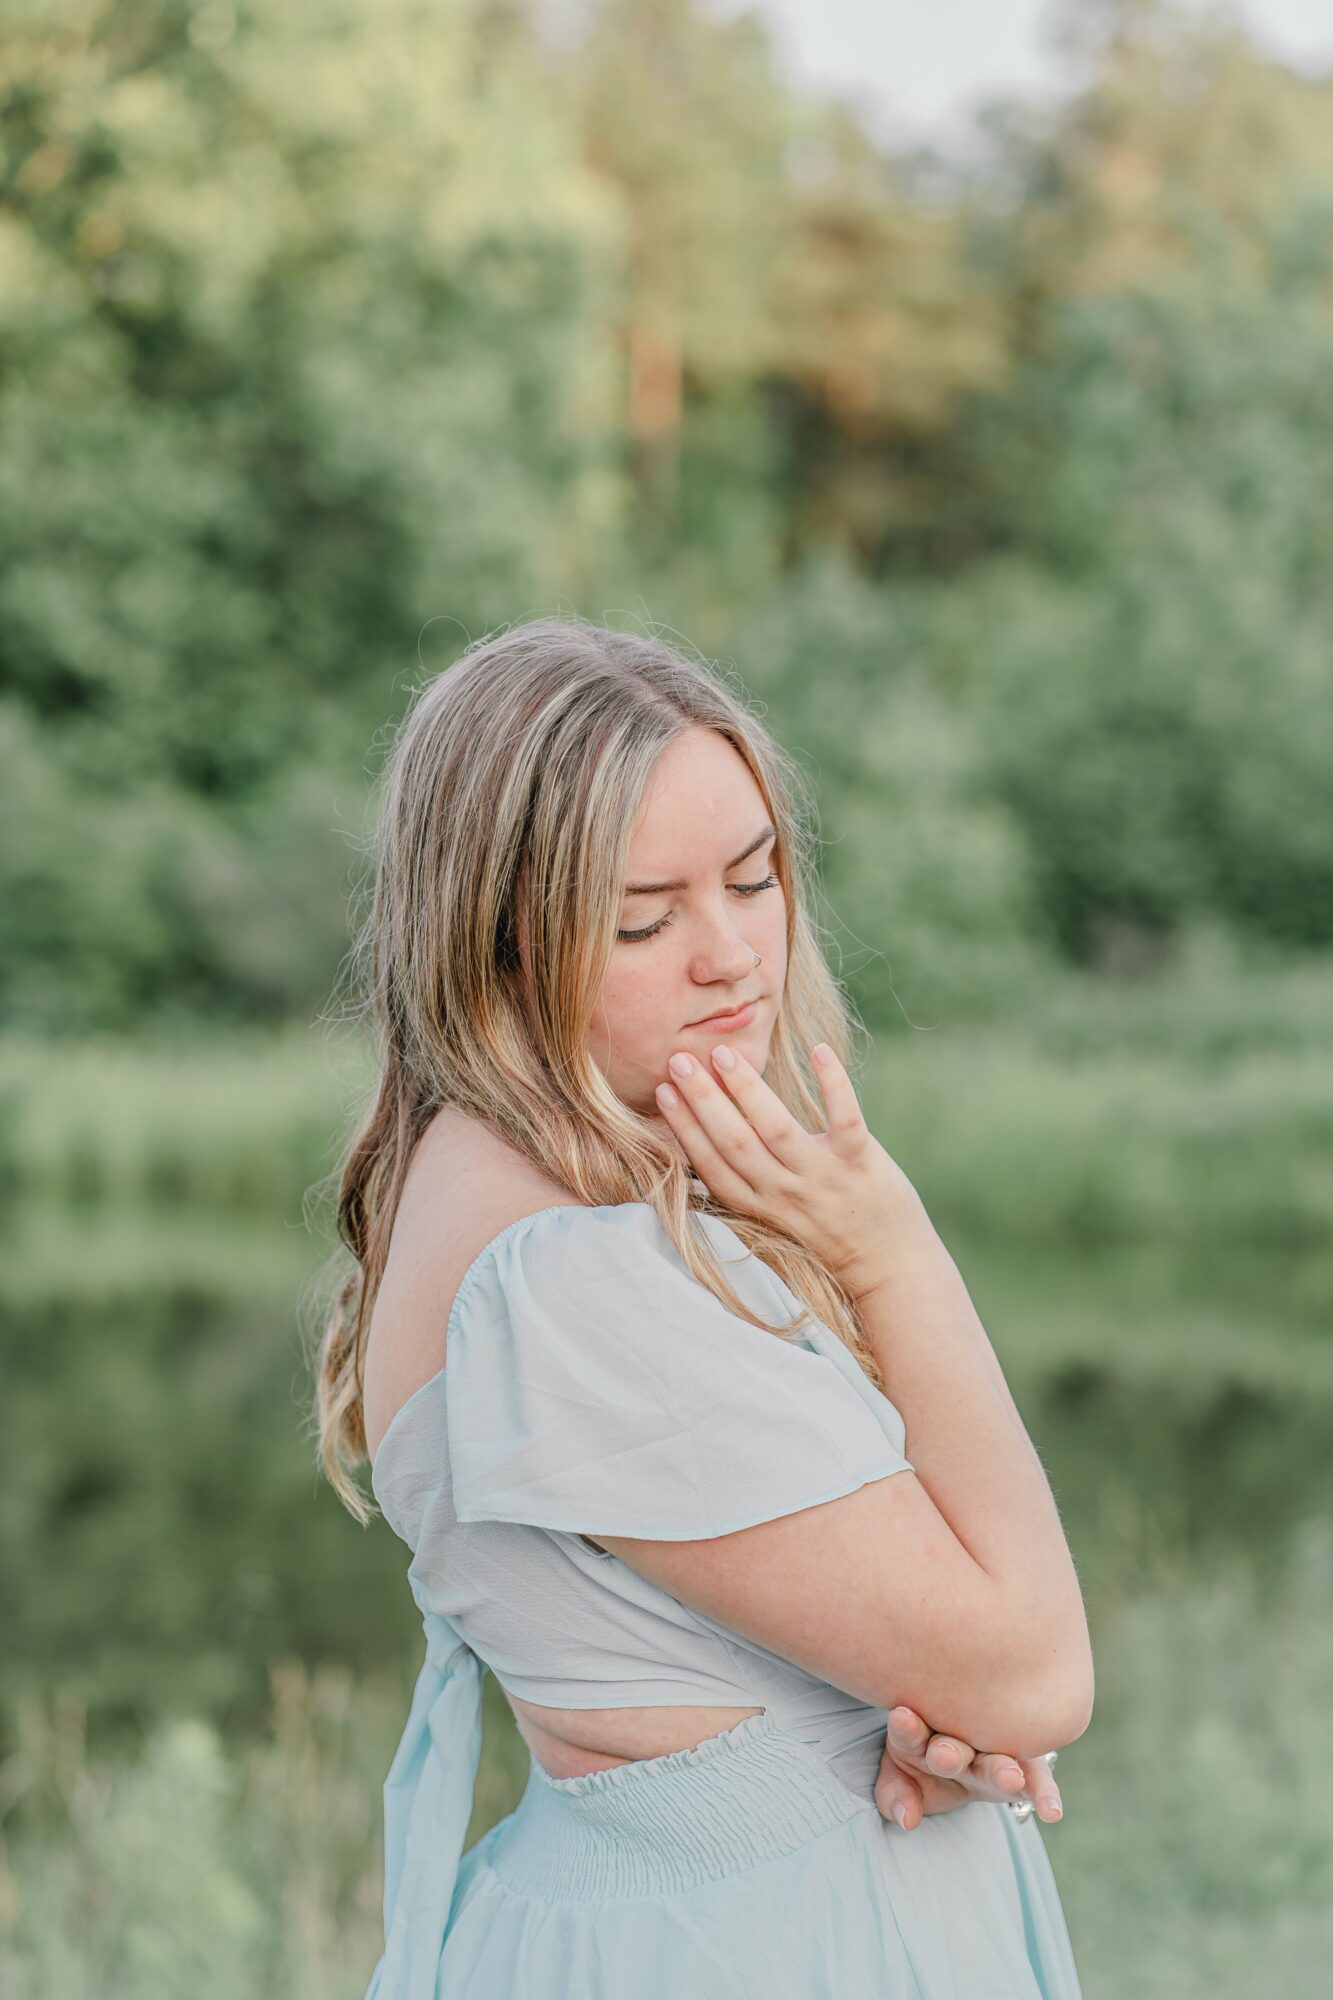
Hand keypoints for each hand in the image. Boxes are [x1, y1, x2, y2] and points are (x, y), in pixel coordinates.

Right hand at [655, 1038, 926, 1300]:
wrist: (890, 1269)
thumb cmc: (831, 1236)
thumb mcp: (779, 1216)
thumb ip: (752, 1181)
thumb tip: (713, 1140)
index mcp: (761, 1206)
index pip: (712, 1165)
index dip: (684, 1128)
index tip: (663, 1092)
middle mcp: (785, 1194)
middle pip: (734, 1142)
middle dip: (703, 1100)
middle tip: (679, 1060)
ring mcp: (823, 1179)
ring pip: (777, 1129)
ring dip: (747, 1089)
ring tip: (724, 1053)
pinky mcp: (861, 1164)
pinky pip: (844, 1119)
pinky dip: (833, 1083)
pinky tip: (819, 1050)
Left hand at [874, 1706, 1063, 1828]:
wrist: (958, 1755)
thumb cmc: (924, 1760)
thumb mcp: (901, 1778)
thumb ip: (896, 1796)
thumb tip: (908, 1819)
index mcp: (924, 1732)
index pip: (911, 1730)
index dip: (905, 1726)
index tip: (900, 1717)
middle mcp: (962, 1734)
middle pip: (956, 1740)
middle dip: (950, 1751)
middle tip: (943, 1756)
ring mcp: (995, 1748)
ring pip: (997, 1757)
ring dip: (1001, 1769)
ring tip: (1010, 1778)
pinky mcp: (1025, 1768)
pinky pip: (1038, 1779)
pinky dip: (1045, 1793)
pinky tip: (1052, 1811)